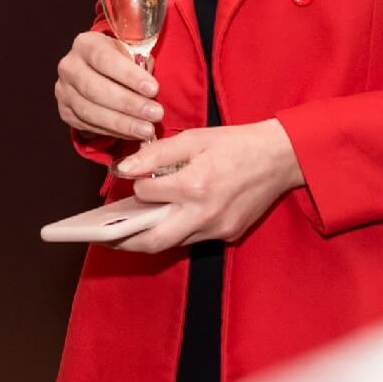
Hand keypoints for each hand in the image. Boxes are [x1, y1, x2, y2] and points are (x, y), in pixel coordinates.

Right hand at [55, 30, 162, 141]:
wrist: (96, 70)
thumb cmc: (118, 60)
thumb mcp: (128, 51)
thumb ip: (138, 64)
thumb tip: (152, 90)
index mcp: (85, 44)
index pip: (105, 59)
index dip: (129, 76)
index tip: (153, 89)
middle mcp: (69, 66)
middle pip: (95, 89)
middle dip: (128, 103)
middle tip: (154, 114)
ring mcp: (64, 91)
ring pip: (90, 111)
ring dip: (121, 123)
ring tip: (146, 129)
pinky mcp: (65, 111)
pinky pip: (87, 125)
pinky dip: (112, 131)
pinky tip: (131, 133)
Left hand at [111, 120, 303, 252]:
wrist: (280, 158)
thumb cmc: (236, 144)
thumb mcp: (195, 138)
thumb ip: (157, 153)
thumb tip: (125, 168)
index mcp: (194, 185)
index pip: (147, 194)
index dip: (134, 185)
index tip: (127, 179)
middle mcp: (204, 214)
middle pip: (153, 240)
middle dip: (124, 242)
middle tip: (102, 237)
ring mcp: (218, 228)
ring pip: (174, 243)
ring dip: (148, 239)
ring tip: (124, 232)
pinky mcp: (229, 234)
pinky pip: (194, 238)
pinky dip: (176, 231)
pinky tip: (163, 221)